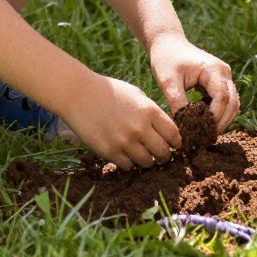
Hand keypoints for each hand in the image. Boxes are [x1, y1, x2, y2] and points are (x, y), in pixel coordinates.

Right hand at [66, 74, 183, 170]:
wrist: (80, 94)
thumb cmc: (110, 92)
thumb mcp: (137, 95)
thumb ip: (152, 113)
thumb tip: (167, 131)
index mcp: (150, 111)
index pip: (174, 135)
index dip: (176, 142)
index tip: (174, 144)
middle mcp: (140, 128)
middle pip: (163, 153)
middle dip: (164, 155)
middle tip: (161, 154)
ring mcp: (124, 142)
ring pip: (147, 163)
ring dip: (147, 160)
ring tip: (143, 154)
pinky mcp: (109, 151)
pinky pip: (127, 165)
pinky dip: (129, 162)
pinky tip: (126, 153)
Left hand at [149, 30, 239, 133]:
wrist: (167, 43)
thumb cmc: (166, 59)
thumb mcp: (168, 80)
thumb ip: (177, 102)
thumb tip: (183, 127)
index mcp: (214, 70)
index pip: (222, 97)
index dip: (215, 116)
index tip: (203, 130)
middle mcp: (224, 73)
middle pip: (232, 103)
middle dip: (221, 122)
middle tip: (205, 138)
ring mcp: (224, 78)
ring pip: (232, 104)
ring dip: (221, 120)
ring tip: (205, 134)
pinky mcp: (218, 83)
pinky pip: (224, 102)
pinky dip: (217, 114)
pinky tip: (203, 123)